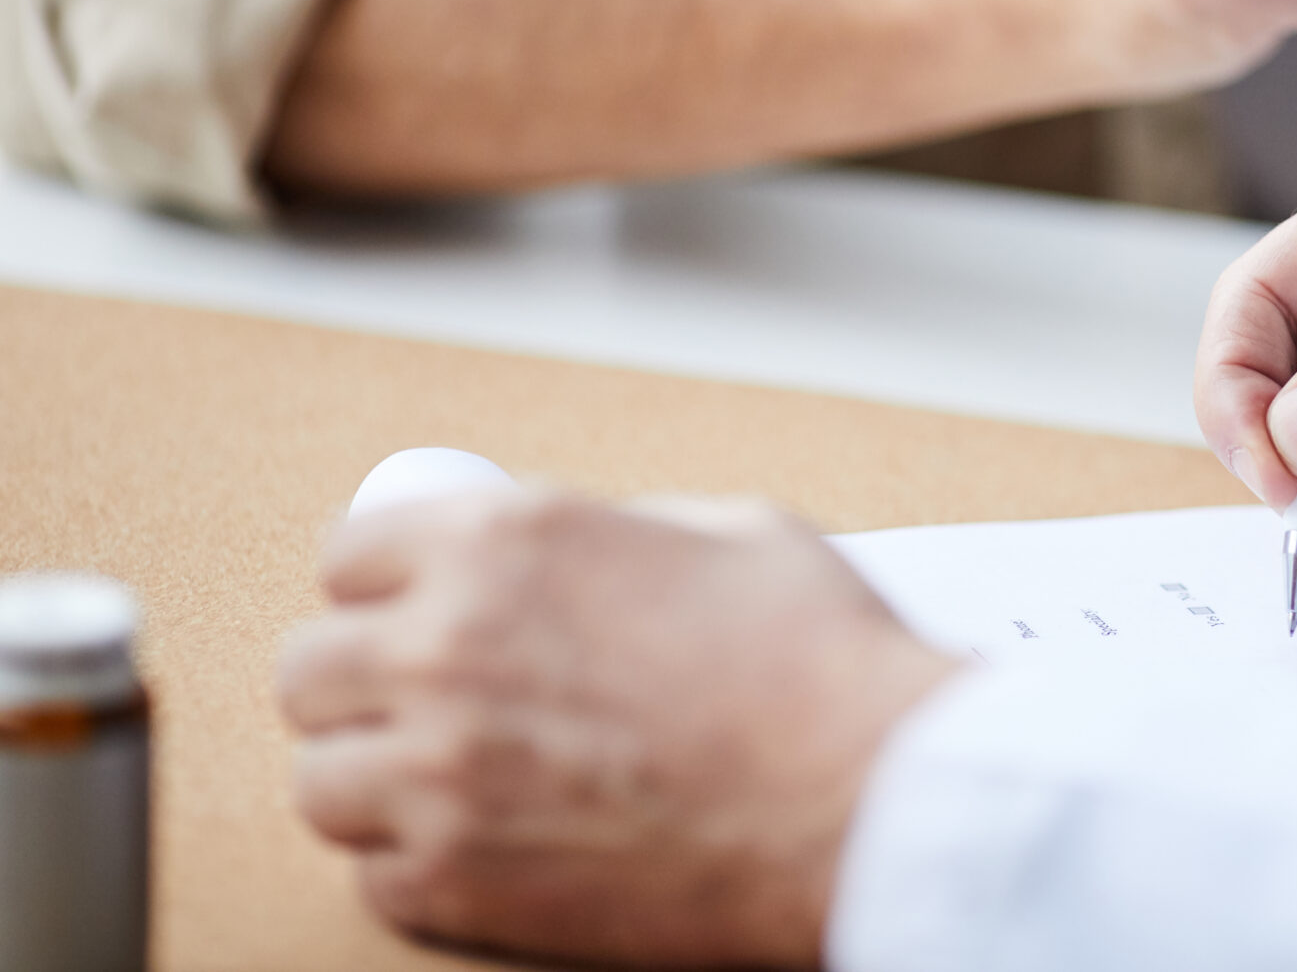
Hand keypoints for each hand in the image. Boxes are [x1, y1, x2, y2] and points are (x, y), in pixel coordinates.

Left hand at [277, 491, 955, 967]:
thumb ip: (620, 534)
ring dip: (376, 780)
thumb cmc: (822, 666)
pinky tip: (489, 845)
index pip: (351, 554)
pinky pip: (373, 876)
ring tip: (448, 784)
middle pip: (308, 669)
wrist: (869, 798)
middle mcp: (445, 647)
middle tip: (421, 702)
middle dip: (362, 683)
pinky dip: (420, 866)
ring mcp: (438, 773)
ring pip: (320, 781)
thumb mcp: (731, 532)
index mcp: (506, 541)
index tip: (410, 608)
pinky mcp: (455, 883)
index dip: (389, 583)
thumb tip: (583, 557)